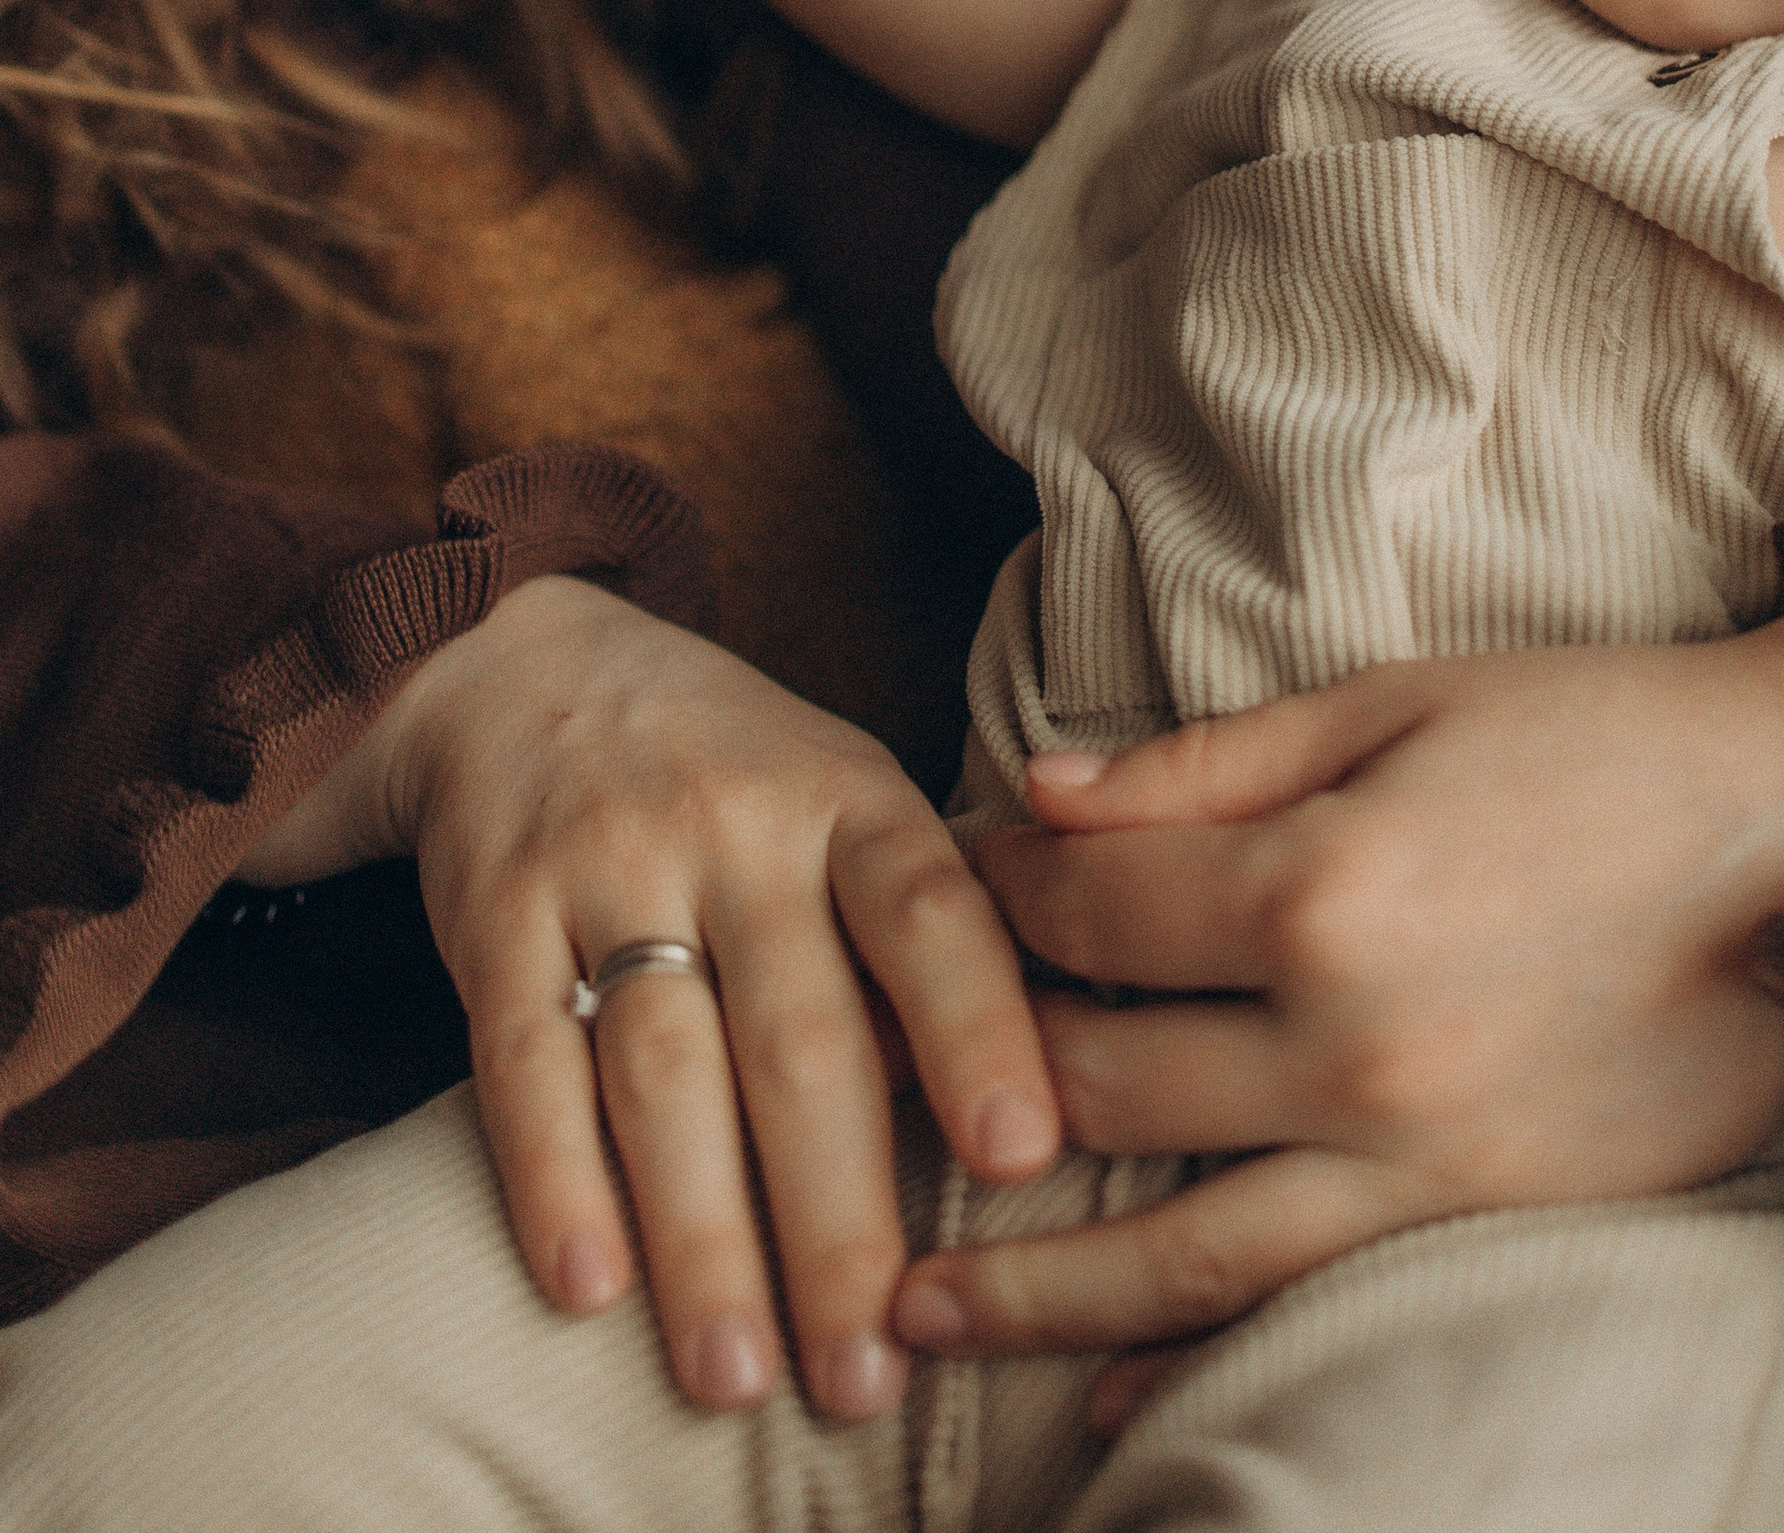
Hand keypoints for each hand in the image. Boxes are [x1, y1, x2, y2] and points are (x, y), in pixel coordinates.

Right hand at [243, 577, 1061, 1422]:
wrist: (523, 661)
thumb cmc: (737, 773)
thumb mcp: (848, 795)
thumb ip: (926, 932)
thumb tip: (1038, 1111)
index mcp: (851, 797)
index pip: (930, 913)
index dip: (979, 1028)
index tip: (1024, 1156)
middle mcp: (737, 824)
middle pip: (798, 1036)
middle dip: (837, 1219)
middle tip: (867, 1370)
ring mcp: (609, 862)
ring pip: (664, 1070)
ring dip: (701, 1235)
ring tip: (737, 1374)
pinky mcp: (494, 910)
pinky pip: (524, 1057)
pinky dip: (554, 1177)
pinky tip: (588, 1286)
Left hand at [892, 613, 1783, 1415]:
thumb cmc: (1599, 733)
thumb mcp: (1394, 700)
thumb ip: (1205, 764)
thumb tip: (1036, 795)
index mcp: (1316, 885)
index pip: (1084, 911)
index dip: (991, 892)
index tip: (945, 886)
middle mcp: (1348, 1042)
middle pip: (1100, 1081)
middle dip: (981, 1074)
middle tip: (891, 1082)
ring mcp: (1417, 1151)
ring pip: (1173, 1245)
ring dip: (1028, 1283)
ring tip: (908, 1310)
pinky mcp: (1482, 1215)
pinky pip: (1300, 1302)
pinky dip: (1186, 1359)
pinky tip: (1098, 1400)